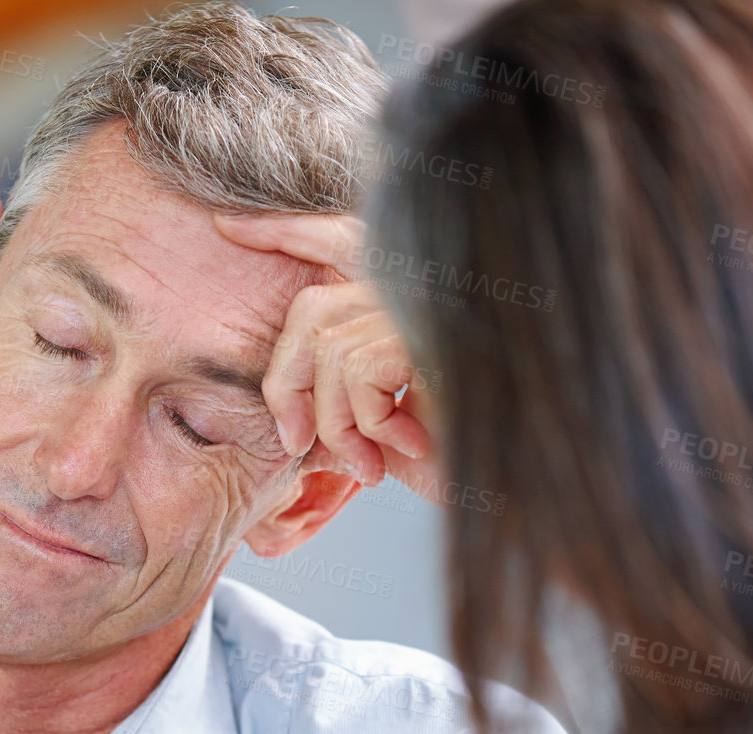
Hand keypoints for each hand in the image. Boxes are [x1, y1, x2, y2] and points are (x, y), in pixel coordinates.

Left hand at [214, 212, 441, 495]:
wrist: (524, 489)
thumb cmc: (463, 460)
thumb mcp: (386, 426)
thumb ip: (343, 395)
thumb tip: (288, 408)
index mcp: (413, 296)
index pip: (340, 237)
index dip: (285, 230)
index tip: (228, 227)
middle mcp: (426, 287)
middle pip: (311, 310)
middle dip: (285, 384)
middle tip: (297, 443)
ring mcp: (432, 305)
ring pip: (328, 350)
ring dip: (337, 424)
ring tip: (371, 462)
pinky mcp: (434, 331)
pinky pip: (358, 370)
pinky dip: (367, 423)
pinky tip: (408, 446)